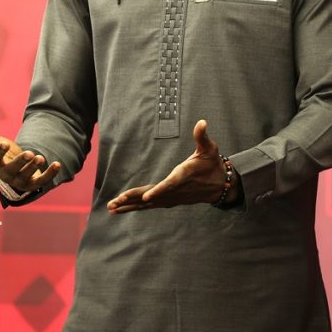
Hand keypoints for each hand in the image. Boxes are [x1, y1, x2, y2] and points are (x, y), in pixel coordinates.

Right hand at [0, 118, 60, 193]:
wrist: (17, 168)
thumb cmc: (3, 153)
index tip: (4, 143)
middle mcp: (7, 174)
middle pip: (12, 169)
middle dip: (21, 162)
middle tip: (29, 153)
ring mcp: (20, 180)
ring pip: (26, 176)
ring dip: (34, 167)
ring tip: (40, 157)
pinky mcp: (34, 183)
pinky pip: (42, 181)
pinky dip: (50, 173)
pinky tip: (58, 164)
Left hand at [107, 119, 239, 213]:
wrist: (220, 185)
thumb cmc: (213, 164)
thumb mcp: (210, 148)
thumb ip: (202, 136)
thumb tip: (202, 122)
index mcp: (184, 176)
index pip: (170, 184)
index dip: (159, 191)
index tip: (146, 198)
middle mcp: (176, 190)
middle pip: (152, 197)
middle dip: (133, 199)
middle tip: (116, 202)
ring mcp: (172, 198)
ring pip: (148, 204)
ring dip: (130, 205)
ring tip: (111, 208)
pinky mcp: (169, 201)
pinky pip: (149, 206)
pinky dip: (135, 207)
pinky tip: (122, 209)